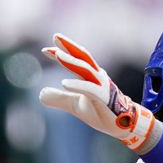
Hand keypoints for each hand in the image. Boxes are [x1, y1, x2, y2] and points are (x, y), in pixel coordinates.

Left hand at [39, 34, 158, 151]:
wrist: (122, 126)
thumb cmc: (100, 112)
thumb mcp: (74, 105)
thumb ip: (59, 98)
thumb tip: (41, 94)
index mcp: (91, 75)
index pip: (75, 59)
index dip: (61, 52)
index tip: (45, 50)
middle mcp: (97, 76)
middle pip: (82, 56)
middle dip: (69, 45)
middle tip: (56, 36)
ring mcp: (102, 85)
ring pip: (86, 68)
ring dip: (71, 61)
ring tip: (57, 55)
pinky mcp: (104, 98)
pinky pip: (89, 89)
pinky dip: (77, 85)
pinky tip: (63, 83)